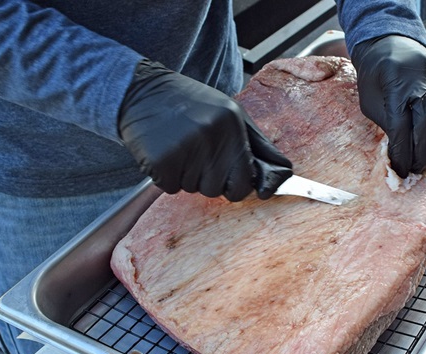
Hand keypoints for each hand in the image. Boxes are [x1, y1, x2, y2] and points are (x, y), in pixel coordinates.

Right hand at [118, 60, 291, 200]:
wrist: (140, 91)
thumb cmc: (190, 104)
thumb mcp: (231, 114)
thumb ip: (259, 145)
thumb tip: (284, 174)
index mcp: (232, 124)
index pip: (246, 179)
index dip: (239, 184)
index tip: (232, 180)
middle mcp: (211, 135)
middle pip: (219, 190)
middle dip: (211, 181)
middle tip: (199, 157)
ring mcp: (184, 148)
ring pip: (194, 190)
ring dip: (188, 176)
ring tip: (181, 148)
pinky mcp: (160, 160)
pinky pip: (171, 188)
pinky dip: (167, 177)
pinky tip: (165, 152)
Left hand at [352, 35, 425, 177]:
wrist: (390, 44)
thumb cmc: (376, 76)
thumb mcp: (370, 102)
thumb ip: (386, 125)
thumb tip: (401, 153)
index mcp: (397, 85)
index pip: (402, 128)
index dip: (402, 153)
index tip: (399, 170)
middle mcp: (423, 82)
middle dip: (422, 154)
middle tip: (415, 169)